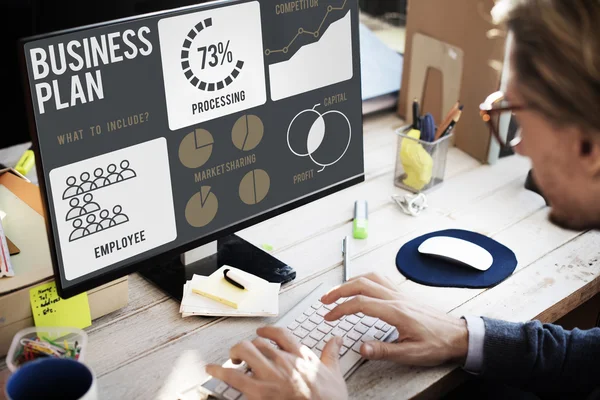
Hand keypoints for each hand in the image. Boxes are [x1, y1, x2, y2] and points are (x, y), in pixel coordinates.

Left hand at [206, 326, 347, 399]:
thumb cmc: (329, 399)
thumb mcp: (334, 373)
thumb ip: (332, 354)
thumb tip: (336, 340)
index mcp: (300, 355)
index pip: (280, 333)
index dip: (267, 330)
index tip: (262, 332)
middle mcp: (283, 360)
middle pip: (258, 342)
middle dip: (248, 346)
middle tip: (244, 353)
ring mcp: (270, 375)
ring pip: (245, 351)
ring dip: (235, 353)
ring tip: (232, 359)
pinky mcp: (259, 392)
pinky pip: (234, 376)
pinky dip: (219, 371)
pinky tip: (211, 370)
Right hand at [320, 273, 467, 366]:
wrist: (458, 335)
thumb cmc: (438, 343)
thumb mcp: (411, 353)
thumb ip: (384, 350)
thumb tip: (361, 348)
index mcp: (395, 311)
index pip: (360, 303)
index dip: (340, 309)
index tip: (329, 316)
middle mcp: (396, 298)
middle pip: (361, 284)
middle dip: (339, 290)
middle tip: (325, 300)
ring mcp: (400, 293)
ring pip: (370, 278)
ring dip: (350, 282)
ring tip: (338, 291)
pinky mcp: (403, 294)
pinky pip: (380, 279)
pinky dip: (364, 279)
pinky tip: (361, 285)